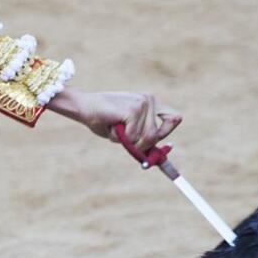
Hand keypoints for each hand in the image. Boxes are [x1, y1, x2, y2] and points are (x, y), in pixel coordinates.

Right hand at [47, 88, 182, 151]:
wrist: (84, 106)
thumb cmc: (104, 120)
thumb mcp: (128, 131)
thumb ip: (143, 138)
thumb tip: (157, 157)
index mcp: (151, 102)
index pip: (174, 118)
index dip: (167, 133)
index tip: (162, 145)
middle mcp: (150, 100)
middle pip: (156, 136)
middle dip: (140, 144)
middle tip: (123, 136)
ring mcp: (143, 103)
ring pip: (146, 138)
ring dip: (128, 141)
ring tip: (115, 128)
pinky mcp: (134, 109)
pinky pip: (133, 136)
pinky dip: (120, 137)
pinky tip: (112, 125)